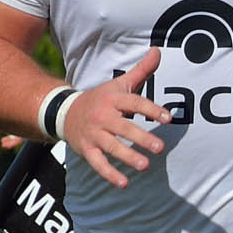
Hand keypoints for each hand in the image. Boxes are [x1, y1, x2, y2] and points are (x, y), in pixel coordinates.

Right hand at [63, 47, 171, 188]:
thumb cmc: (101, 98)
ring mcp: (93, 134)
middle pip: (123, 128)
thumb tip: (158, 50)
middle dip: (141, 138)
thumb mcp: (119, 84)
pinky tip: (124, 183)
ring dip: (127, 157)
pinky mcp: (86, 149)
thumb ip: (141, 70)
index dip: (151, 110)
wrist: (63, 111)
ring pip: (111, 147)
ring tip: (145, 166)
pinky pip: (98, 163)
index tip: (168, 118)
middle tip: (160, 148)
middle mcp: (103, 116)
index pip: (134, 103)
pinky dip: (110, 174)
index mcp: (113, 99)